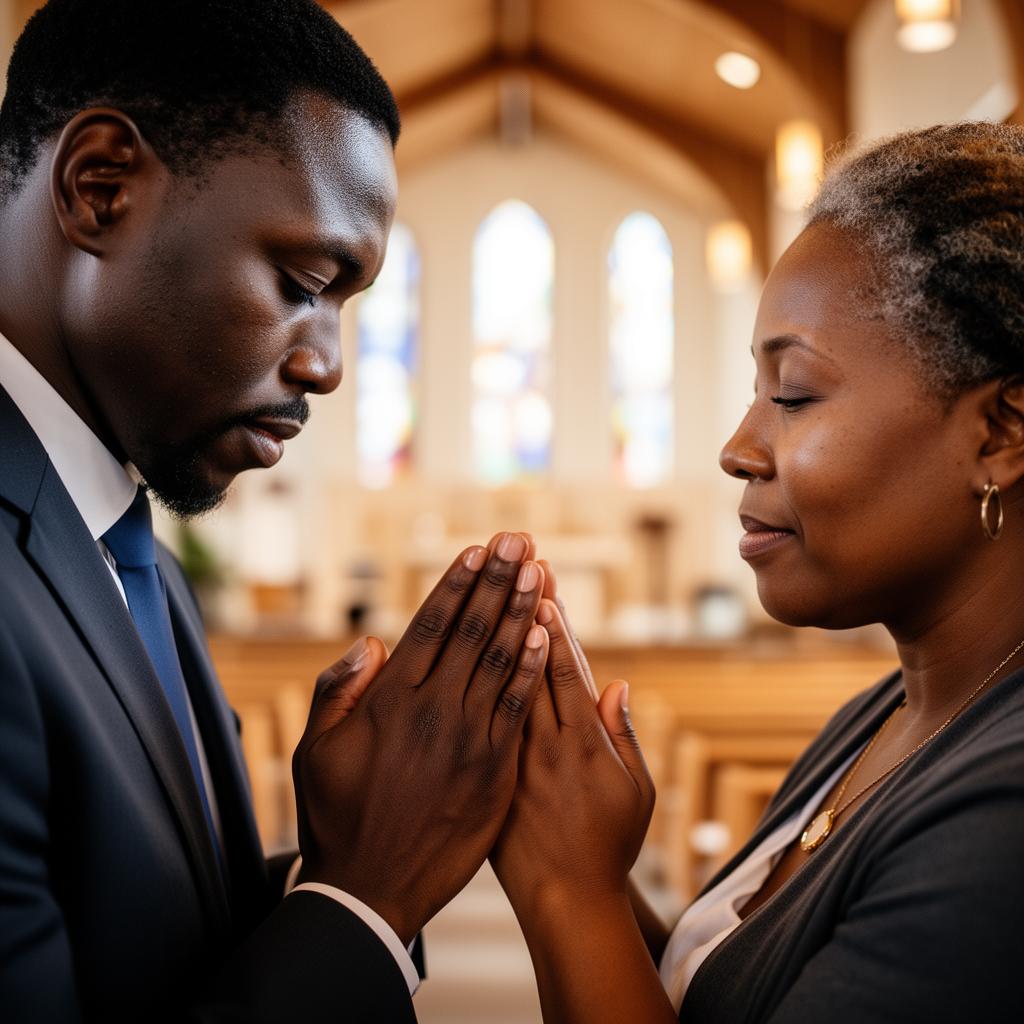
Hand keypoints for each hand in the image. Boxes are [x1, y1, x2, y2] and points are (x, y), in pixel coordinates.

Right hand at [293, 534, 548, 944]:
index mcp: (390, 702)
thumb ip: (340, 691)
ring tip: (540, 573)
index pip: (431, 625)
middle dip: (499, 581)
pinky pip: (518, 708)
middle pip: (472, 631)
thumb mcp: (315, 751)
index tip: (478, 550)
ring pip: (501, 661)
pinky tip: (546, 636)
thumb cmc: (335, 816)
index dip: (457, 584)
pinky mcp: (494, 769)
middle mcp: (433, 711)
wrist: (370, 890)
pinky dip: (532, 669)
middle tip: (521, 540)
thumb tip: (371, 643)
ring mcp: (468, 740)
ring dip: (523, 612)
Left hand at [490, 593, 654, 923]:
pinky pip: (476, 721)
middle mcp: (542, 742)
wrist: (565, 902)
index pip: (563, 667)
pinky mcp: (488, 775)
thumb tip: (616, 685)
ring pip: (496, 683)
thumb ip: (622, 735)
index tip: (543, 583)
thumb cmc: (608, 847)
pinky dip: (472, 685)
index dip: (553, 624)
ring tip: (486, 591)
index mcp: (582, 742)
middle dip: (519, 609)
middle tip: (512, 566)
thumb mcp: (635, 792)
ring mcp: (510, 758)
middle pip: (526, 662)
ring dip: (494, 634)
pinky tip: (462, 655)